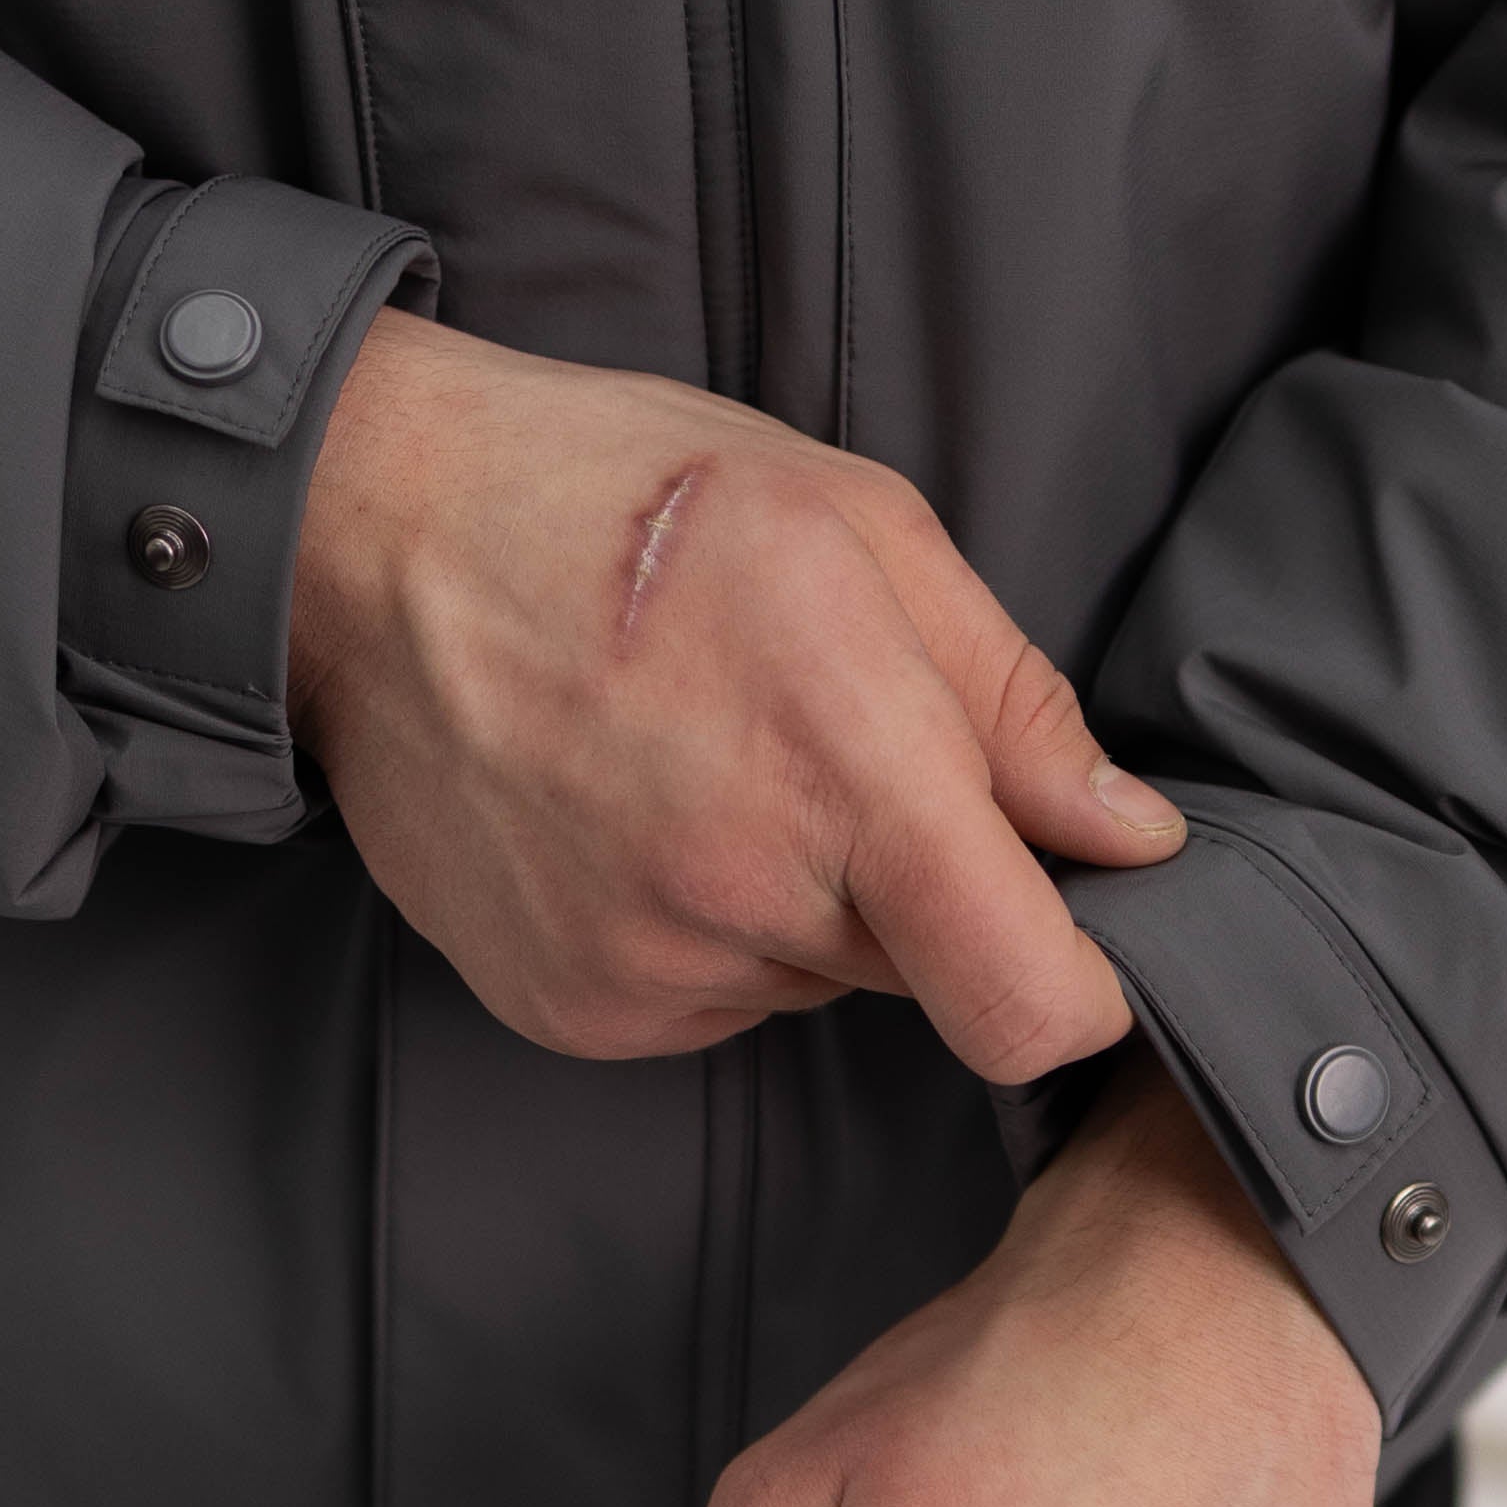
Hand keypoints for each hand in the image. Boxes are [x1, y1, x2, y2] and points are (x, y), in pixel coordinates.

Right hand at [285, 310, 1182, 1077]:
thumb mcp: (861, 528)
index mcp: (848, 769)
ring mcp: (646, 966)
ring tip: (704, 755)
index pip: (1026, 1003)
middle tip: (820, 744)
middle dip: (917, 883)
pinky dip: (701, 925)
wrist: (377, 540)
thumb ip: (1011, 701)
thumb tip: (1129, 837)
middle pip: (927, 972)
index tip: (1073, 931)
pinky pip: (708, 997)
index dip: (1079, 989)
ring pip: (814, 977)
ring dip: (801, 896)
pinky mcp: (572, 1005)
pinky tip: (637, 809)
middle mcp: (745, 895)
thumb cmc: (626, 501)